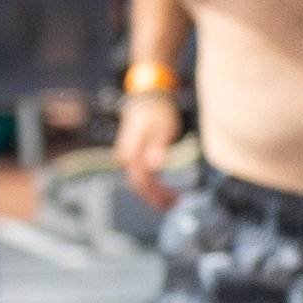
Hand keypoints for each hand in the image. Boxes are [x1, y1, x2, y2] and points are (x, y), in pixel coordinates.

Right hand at [115, 83, 183, 208]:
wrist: (148, 98)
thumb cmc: (157, 111)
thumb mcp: (162, 126)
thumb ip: (157, 145)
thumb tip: (153, 165)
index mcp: (131, 152)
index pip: (141, 181)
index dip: (157, 195)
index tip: (174, 201)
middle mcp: (126, 157)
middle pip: (139, 186)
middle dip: (156, 198)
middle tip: (176, 205)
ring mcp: (128, 157)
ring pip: (139, 182)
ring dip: (155, 194)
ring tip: (173, 201)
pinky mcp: (133, 156)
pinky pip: (141, 176)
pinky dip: (153, 185)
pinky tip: (165, 190)